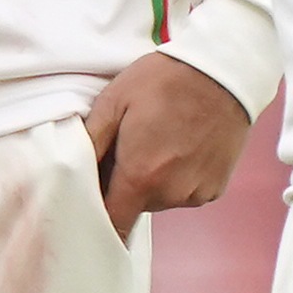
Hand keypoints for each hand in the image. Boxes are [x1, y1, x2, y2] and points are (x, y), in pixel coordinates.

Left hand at [84, 51, 252, 233]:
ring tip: (161, 141)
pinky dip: (179, 177)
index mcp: (140, 176)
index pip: (113, 222)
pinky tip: (183, 146)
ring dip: (154, 180)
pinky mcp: (215, 189)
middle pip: (135, 206)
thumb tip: (71, 173)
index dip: (100, 214)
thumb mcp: (113, 102)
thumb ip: (89, 144)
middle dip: (127, 183)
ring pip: (160, 199)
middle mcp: (170, 193)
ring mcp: (196, 193)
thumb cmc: (164, 81)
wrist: (221, 70)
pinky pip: (185, 193)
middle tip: (131, 146)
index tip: (96, 199)